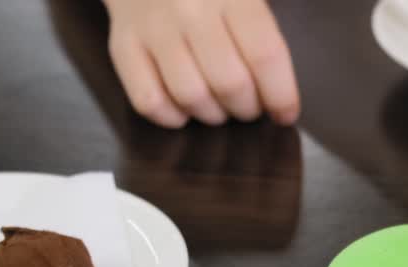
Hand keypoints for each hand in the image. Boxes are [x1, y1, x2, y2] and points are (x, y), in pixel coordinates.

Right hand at [104, 0, 299, 127]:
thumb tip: (280, 91)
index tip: (285, 113)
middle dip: (248, 109)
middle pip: (230, 83)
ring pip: (191, 97)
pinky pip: (148, 101)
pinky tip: (184, 108)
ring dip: (213, 115)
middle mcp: (191, 8)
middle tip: (250, 107)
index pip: (265, 55)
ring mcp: (153, 27)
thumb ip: (264, 30)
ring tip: (220, 107)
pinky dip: (171, 116)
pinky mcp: (122, 44)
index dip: (281, 95)